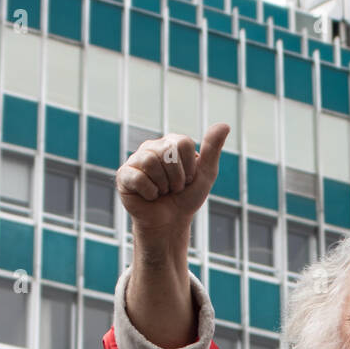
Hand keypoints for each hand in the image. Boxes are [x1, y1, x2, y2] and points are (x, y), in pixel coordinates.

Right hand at [115, 123, 230, 239]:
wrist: (170, 223)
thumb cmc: (186, 198)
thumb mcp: (205, 175)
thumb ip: (212, 149)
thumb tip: (225, 125)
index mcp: (171, 143)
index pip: (183, 143)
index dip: (189, 167)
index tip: (187, 179)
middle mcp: (152, 147)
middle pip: (168, 153)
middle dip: (177, 178)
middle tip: (173, 188)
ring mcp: (136, 160)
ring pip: (151, 162)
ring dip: (163, 186)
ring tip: (162, 192)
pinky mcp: (124, 175)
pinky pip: (139, 178)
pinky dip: (150, 193)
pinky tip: (149, 196)